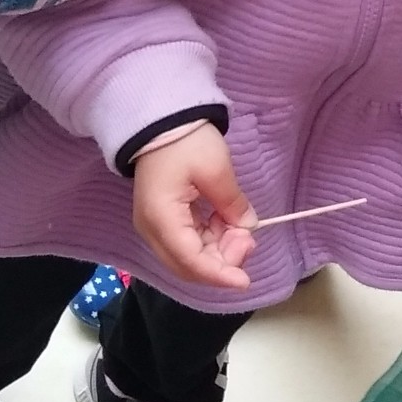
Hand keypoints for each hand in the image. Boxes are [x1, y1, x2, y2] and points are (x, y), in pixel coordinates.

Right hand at [132, 122, 256, 291]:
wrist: (161, 121)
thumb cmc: (186, 142)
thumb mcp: (216, 171)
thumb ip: (232, 205)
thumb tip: (247, 228)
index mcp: (161, 219)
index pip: (191, 262)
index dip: (219, 275)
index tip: (245, 280)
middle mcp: (153, 230)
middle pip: (188, 266)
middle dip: (222, 262)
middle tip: (248, 238)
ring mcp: (157, 225)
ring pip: (190, 256)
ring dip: (219, 250)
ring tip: (241, 226)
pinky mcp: (164, 219)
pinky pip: (189, 241)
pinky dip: (211, 239)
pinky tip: (228, 222)